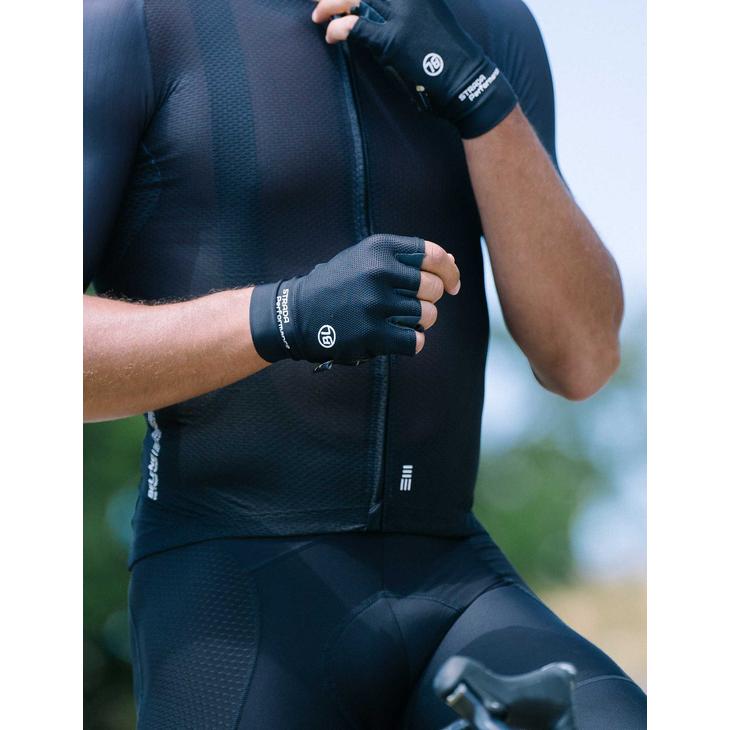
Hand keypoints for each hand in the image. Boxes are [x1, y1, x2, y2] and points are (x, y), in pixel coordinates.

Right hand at [249, 234, 459, 363]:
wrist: (296, 314)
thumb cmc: (339, 285)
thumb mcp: (366, 257)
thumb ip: (406, 258)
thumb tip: (452, 264)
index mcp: (380, 248)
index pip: (435, 256)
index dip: (450, 272)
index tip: (453, 285)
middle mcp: (379, 272)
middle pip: (434, 288)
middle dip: (429, 299)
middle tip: (410, 305)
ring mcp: (375, 304)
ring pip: (428, 315)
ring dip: (419, 322)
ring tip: (397, 321)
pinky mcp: (372, 334)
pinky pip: (416, 341)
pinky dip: (412, 342)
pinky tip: (396, 338)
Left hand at [311, 0, 516, 137]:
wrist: (467, 79)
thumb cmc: (446, 55)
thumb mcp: (428, 16)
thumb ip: (405, 8)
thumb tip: (370, 10)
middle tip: (317, 0)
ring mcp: (401, 14)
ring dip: (329, 5)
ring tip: (317, 17)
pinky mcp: (393, 40)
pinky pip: (354, 27)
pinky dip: (337, 28)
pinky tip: (331, 35)